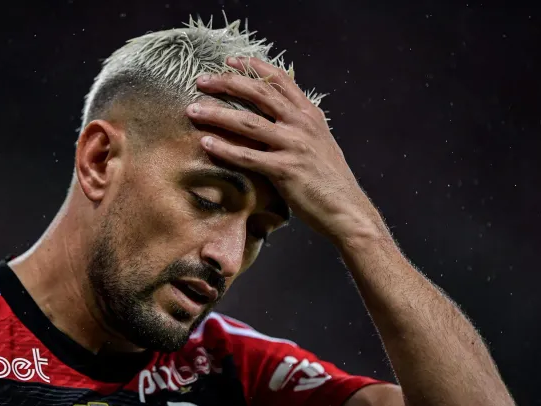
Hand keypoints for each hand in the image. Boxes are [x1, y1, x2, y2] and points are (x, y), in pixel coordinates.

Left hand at [186, 57, 387, 245]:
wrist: (346, 209)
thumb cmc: (330, 179)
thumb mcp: (320, 141)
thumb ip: (301, 124)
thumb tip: (280, 113)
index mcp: (310, 114)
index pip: (279, 80)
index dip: (253, 67)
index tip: (230, 61)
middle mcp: (302, 124)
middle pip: (258, 94)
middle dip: (227, 83)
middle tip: (201, 80)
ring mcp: (294, 146)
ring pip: (247, 123)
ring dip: (217, 114)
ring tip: (193, 110)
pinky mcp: (285, 170)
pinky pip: (247, 157)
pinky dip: (224, 149)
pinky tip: (206, 143)